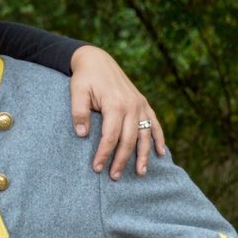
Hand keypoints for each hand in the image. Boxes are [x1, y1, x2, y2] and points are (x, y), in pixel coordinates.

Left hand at [68, 45, 165, 178]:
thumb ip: (79, 112)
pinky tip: (161, 153)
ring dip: (143, 155)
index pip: (110, 136)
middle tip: (114, 176)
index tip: (97, 168)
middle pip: (129, 140)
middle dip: (122, 160)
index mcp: (115, 104)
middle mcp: (131, 106)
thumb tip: (82, 134)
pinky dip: (159, 138)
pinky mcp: (143, 103)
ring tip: (140, 172)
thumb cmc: (85, 78)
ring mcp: (140, 105)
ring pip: (145, 134)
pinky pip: (155, 123)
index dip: (104, 154)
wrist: (97, 60)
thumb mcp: (77, 92)